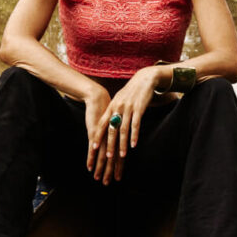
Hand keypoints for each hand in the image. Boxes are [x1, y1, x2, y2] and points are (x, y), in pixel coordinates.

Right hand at [84, 86, 110, 176]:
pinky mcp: (94, 134)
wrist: (98, 99)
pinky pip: (92, 149)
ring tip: (99, 179)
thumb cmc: (105, 112)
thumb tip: (115, 144)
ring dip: (101, 169)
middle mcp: (111, 139)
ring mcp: (103, 137)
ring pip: (103, 156)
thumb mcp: (111, 126)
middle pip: (112, 159)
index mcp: (117, 138)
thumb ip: (113, 136)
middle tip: (108, 183)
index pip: (119, 156)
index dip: (118, 168)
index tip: (117, 178)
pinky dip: (91, 159)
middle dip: (110, 172)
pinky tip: (90, 168)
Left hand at [90, 66, 163, 184]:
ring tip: (121, 156)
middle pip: (112, 129)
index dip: (98, 136)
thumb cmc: (130, 92)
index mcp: (111, 107)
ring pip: (123, 129)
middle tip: (107, 157)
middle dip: (109, 144)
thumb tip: (107, 123)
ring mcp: (128, 108)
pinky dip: (134, 135)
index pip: (102, 124)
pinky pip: (136, 124)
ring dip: (122, 144)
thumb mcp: (118, 100)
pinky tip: (133, 145)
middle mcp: (118, 108)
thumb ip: (113, 111)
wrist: (144, 79)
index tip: (93, 148)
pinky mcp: (139, 108)